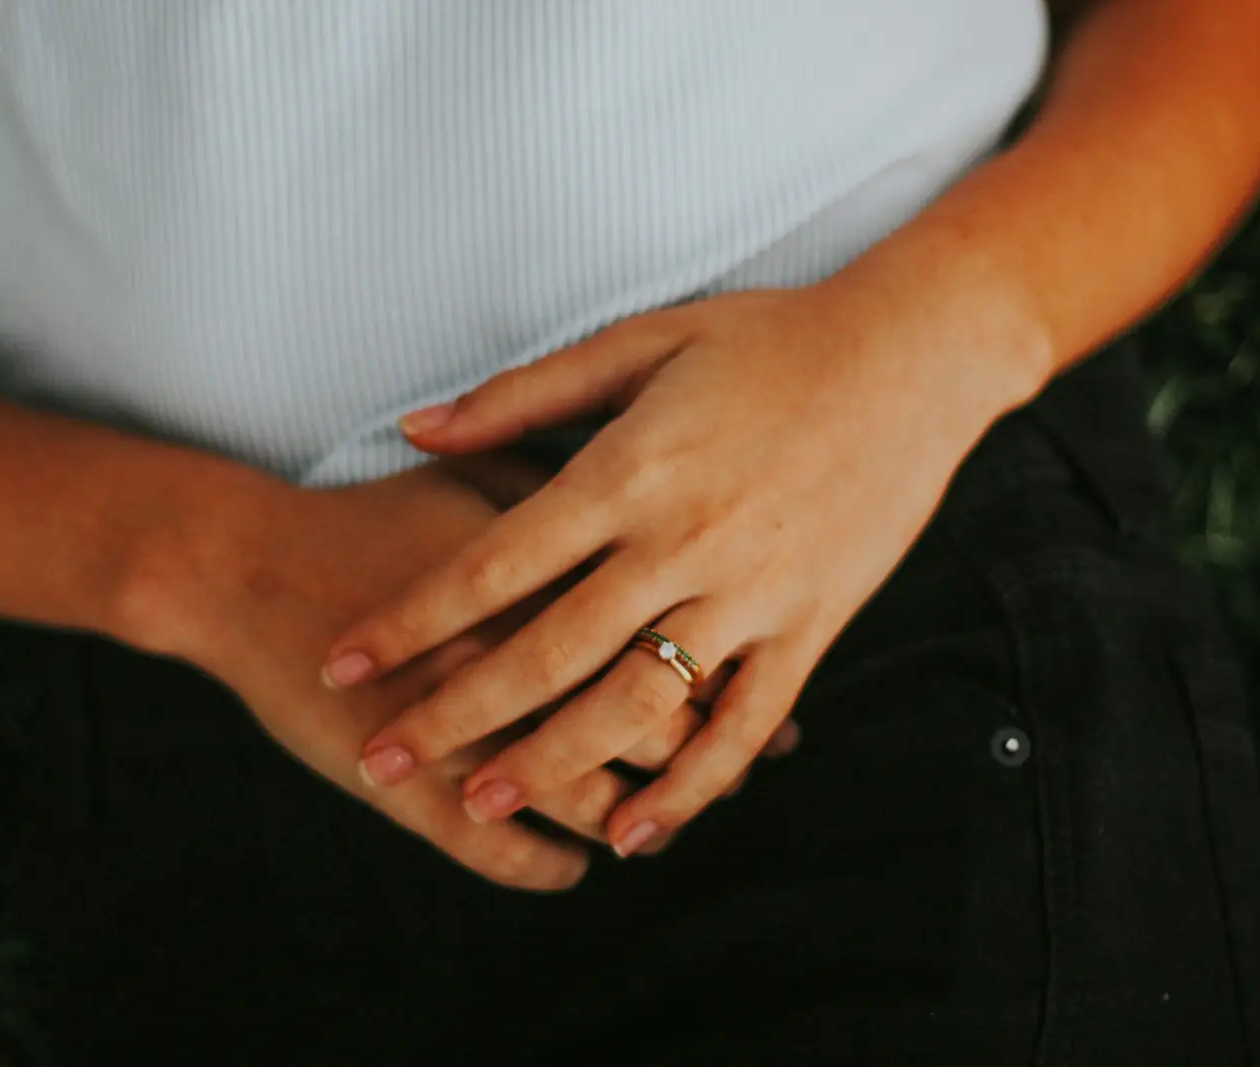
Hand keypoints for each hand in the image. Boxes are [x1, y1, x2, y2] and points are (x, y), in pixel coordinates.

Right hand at [124, 462, 684, 888]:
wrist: (243, 565)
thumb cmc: (370, 513)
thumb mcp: (480, 476)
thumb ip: (568, 481)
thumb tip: (651, 489)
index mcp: (549, 581)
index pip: (666, 638)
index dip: (723, 668)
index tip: (750, 678)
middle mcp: (518, 664)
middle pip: (646, 724)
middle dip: (703, 755)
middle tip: (740, 765)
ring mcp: (464, 736)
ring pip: (585, 800)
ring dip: (636, 821)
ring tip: (661, 826)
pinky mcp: (408, 790)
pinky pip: (496, 854)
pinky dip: (544, 868)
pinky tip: (574, 866)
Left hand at [322, 282, 1036, 855]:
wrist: (914, 356)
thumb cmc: (770, 340)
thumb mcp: (641, 342)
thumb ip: (523, 394)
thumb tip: (415, 427)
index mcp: (629, 471)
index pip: (495, 563)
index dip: (412, 619)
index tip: (345, 660)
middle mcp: (682, 542)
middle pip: (546, 649)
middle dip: (453, 713)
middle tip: (378, 761)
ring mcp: (750, 593)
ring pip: (636, 702)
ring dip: (552, 762)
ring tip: (478, 804)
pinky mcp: (810, 626)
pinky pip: (745, 724)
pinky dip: (691, 787)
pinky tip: (634, 835)